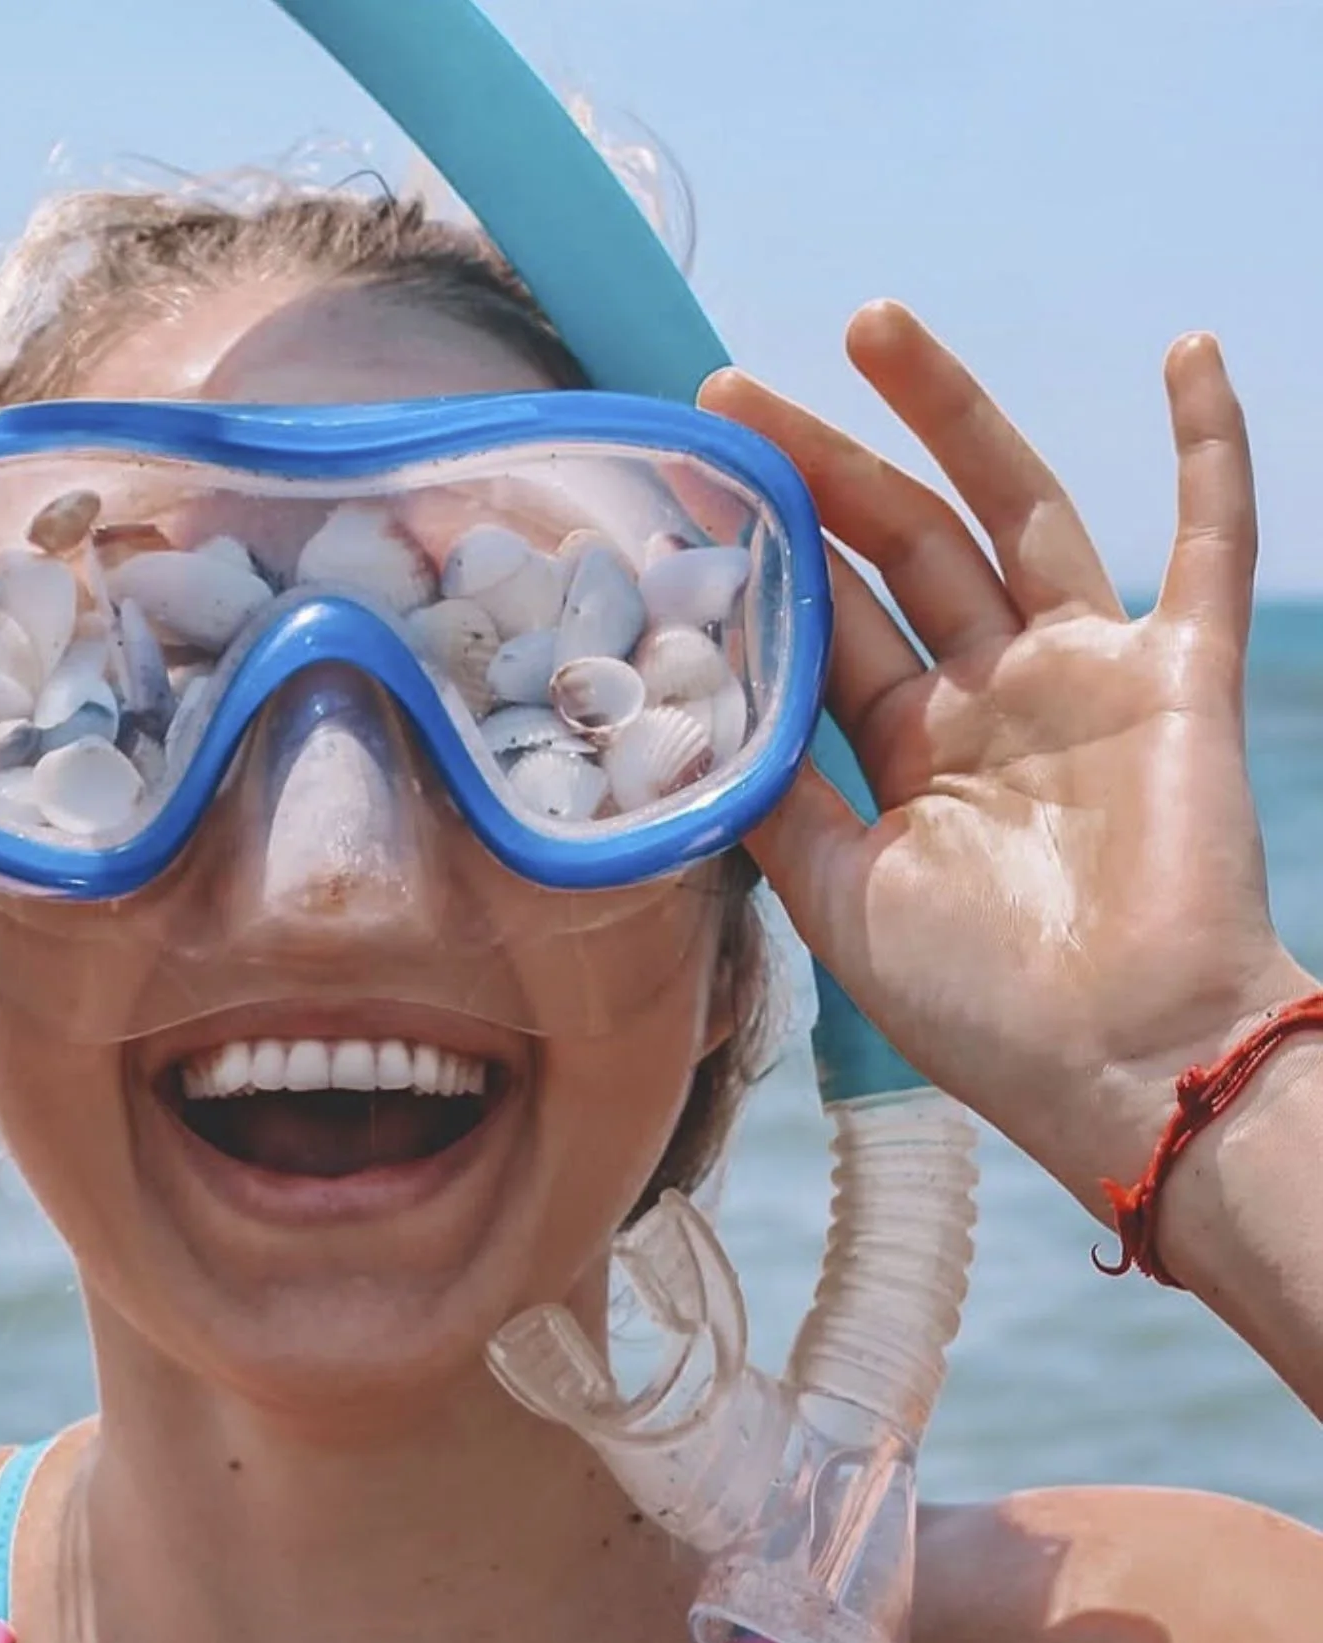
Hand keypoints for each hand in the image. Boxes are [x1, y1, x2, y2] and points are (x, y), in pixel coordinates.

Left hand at [704, 304, 1310, 1211]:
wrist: (1122, 1064)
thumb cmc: (982, 1010)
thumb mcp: (843, 903)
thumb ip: (779, 806)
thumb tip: (692, 727)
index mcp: (909, 750)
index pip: (826, 621)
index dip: (759, 553)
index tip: (683, 483)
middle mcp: (990, 697)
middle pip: (894, 546)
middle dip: (814, 466)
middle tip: (731, 389)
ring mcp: (1085, 676)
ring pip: (1009, 512)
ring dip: (947, 416)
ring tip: (871, 326)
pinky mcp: (1182, 676)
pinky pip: (1210, 540)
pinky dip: (1211, 447)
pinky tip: (1186, 350)